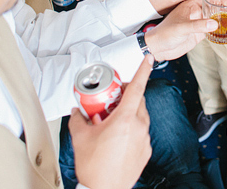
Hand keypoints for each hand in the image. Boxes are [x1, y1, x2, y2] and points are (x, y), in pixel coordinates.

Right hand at [69, 57, 153, 188]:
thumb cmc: (94, 167)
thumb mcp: (80, 138)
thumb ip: (78, 119)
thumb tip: (77, 111)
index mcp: (125, 120)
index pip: (137, 88)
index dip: (143, 70)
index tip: (149, 58)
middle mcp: (139, 127)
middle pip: (138, 101)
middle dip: (127, 96)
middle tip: (111, 100)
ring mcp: (145, 140)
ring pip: (140, 117)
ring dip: (129, 114)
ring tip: (111, 123)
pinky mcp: (146, 151)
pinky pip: (141, 133)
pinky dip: (132, 130)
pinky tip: (117, 139)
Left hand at [144, 0, 217, 60]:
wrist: (159, 47)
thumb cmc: (165, 33)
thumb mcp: (182, 28)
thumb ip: (198, 25)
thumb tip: (215, 24)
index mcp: (189, 5)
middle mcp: (195, 12)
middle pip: (212, 5)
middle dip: (224, 6)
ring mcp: (197, 23)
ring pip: (213, 16)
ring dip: (222, 17)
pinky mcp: (198, 33)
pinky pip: (211, 29)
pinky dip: (219, 28)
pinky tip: (226, 29)